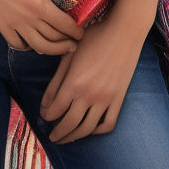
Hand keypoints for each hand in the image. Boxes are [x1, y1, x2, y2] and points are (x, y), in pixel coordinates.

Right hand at [0, 0, 83, 55]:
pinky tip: (33, 43)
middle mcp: (27, 17)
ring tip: (61, 48)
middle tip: (75, 42)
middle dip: (68, 43)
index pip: (63, 24)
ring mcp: (12, 23)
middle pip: (53, 39)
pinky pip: (17, 44)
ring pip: (37, 47)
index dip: (75, 30)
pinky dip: (28, 48)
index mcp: (38, 2)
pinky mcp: (0, 25)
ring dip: (53, 50)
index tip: (81, 32)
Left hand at [40, 11, 146, 143]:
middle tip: (52, 137)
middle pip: (69, 124)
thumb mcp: (69, 56)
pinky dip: (97, 130)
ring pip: (87, 128)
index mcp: (74, 82)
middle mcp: (89, 94)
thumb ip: (56, 82)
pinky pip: (108, 124)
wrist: (124, 31)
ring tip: (67, 138)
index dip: (47, 116)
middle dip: (58, 134)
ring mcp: (105, 99)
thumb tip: (45, 105)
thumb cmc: (94, 37)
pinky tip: (90, 128)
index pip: (55, 110)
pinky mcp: (119, 99)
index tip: (44, 116)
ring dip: (74, 137)